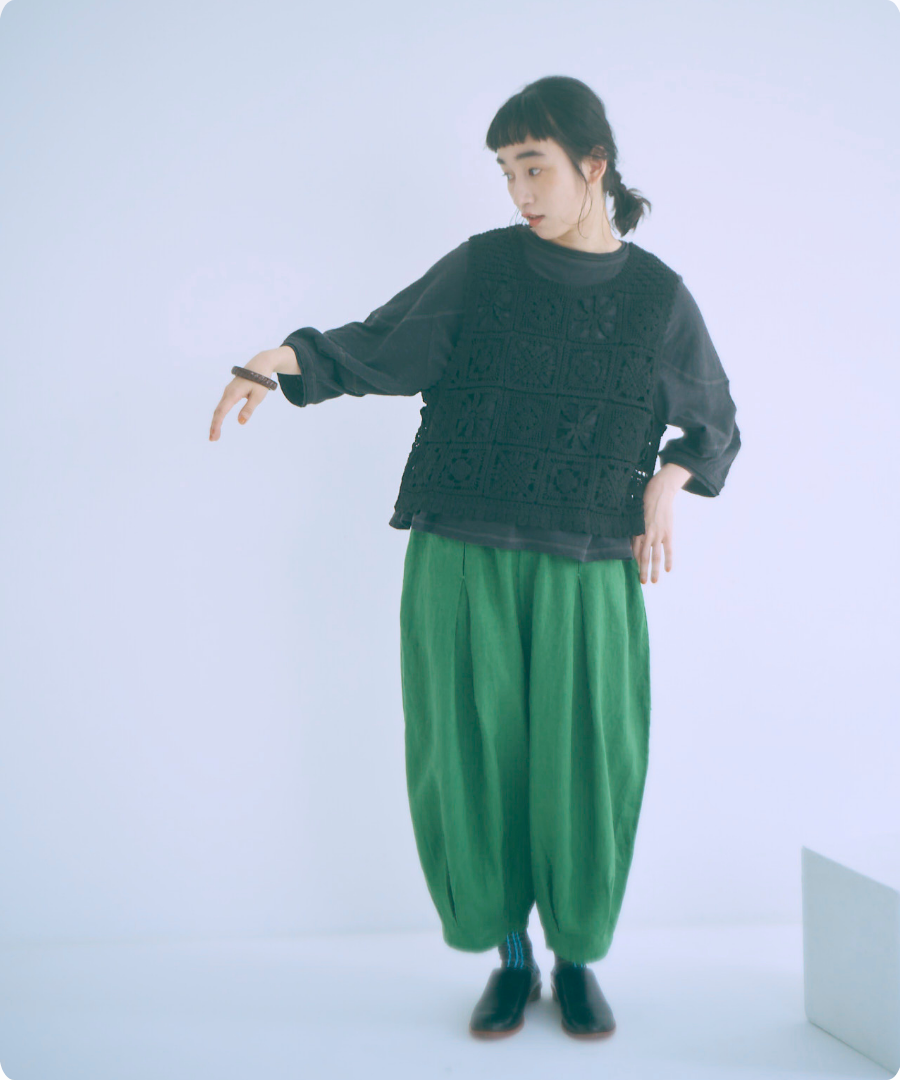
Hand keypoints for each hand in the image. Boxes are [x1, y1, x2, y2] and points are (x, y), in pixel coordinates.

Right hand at [208, 348, 282, 440]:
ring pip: (219, 408)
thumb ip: (249, 409)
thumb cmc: (260, 380)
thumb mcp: (257, 396)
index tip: (214, 435)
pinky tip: (219, 423)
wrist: (259, 365)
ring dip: (216, 421)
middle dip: (215, 425)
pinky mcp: (230, 392)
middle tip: (213, 439)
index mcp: (233, 394)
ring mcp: (228, 392)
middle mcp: (228, 393)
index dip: (217, 424)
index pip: (222, 412)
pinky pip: (223, 405)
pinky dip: (220, 415)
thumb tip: (240, 422)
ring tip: (215, 435)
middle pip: (218, 411)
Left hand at [631, 466, 686, 583]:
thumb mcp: (635, 514)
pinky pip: (668, 550)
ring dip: (653, 570)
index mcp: (636, 530)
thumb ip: (634, 527)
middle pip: (643, 557)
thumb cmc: (645, 501)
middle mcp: (646, 534)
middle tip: (642, 583)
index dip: (635, 562)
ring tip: (653, 581)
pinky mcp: (668, 532)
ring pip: (655, 556)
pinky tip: (668, 570)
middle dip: (642, 571)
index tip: (635, 570)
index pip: (634, 551)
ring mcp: (657, 534)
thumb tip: (631, 536)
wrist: (660, 491)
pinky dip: (668, 560)